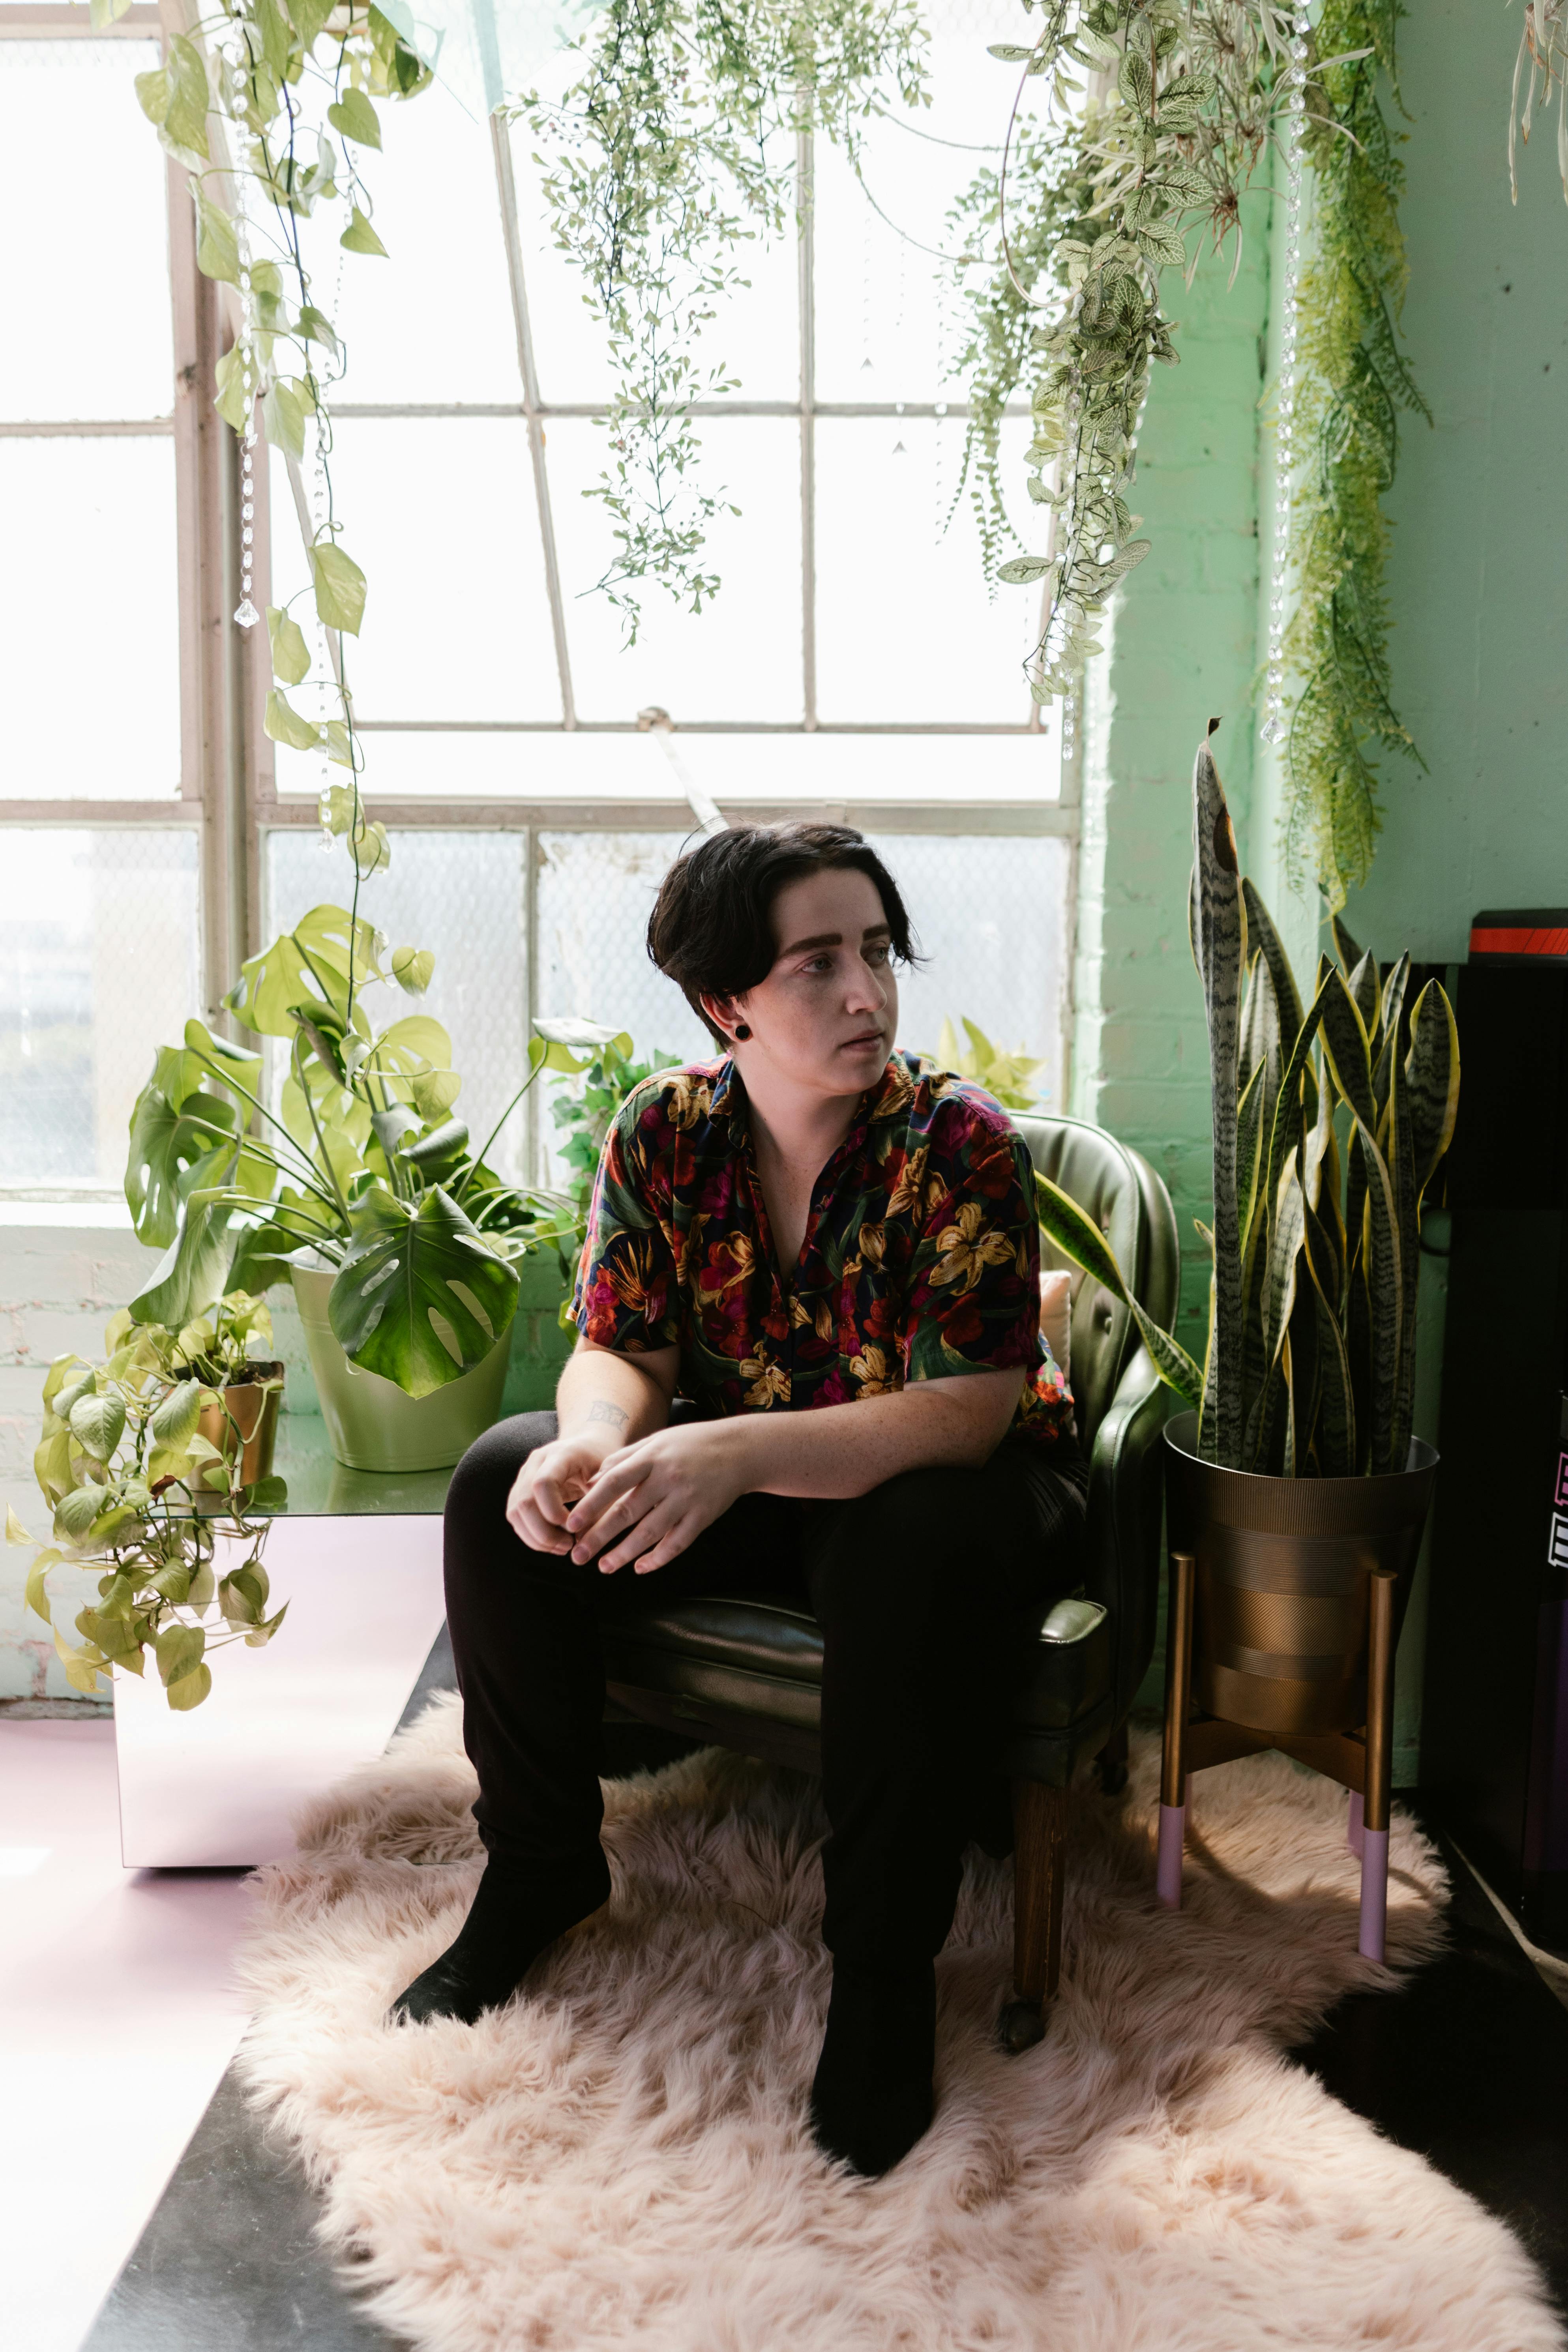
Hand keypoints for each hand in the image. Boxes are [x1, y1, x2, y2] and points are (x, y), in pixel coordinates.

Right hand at [505, 1435, 614, 1554]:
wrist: (589, 1446)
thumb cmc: (603, 1462)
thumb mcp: (612, 1476)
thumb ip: (602, 1502)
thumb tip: (584, 1538)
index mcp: (561, 1454)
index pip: (542, 1483)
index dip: (552, 1511)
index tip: (573, 1527)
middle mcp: (536, 1462)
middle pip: (524, 1502)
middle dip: (544, 1532)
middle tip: (569, 1545)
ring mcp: (524, 1475)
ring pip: (515, 1513)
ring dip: (537, 1538)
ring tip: (564, 1547)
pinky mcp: (520, 1490)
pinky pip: (516, 1518)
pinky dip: (532, 1536)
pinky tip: (554, 1543)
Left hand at [565, 1421, 751, 1574]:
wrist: (739, 1450)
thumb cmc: (690, 1444)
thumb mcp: (655, 1441)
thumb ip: (623, 1460)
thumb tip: (590, 1482)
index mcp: (651, 1458)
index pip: (614, 1482)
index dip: (591, 1504)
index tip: (572, 1524)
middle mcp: (668, 1478)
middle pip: (627, 1512)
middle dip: (599, 1537)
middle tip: (578, 1556)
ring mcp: (687, 1499)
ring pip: (650, 1533)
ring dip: (624, 1554)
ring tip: (603, 1567)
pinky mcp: (703, 1517)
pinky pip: (677, 1543)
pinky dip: (658, 1558)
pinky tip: (641, 1568)